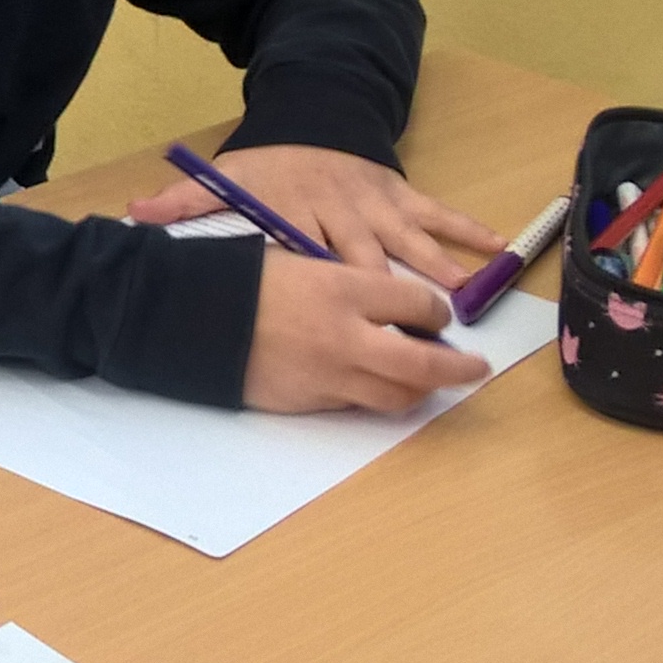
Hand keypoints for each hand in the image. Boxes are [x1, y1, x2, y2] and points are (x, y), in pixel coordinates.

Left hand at [126, 143, 503, 286]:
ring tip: (466, 299)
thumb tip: (136, 214)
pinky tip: (496, 248)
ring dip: (439, 268)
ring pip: (409, 240)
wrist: (311, 116)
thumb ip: (183, 203)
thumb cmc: (267, 167)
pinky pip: (437, 212)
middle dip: (392, 293)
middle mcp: (340, 210)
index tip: (341, 321)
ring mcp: (376, 203)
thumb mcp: (222, 181)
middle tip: (419, 334)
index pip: (308, 256)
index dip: (324, 287)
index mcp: (294, 213)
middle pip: (366, 257)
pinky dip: (466, 229)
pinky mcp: (402, 192)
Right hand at [243, 248, 489, 412]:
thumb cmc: (238, 277)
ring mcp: (329, 375)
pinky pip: (357, 403)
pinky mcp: (309, 401)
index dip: (436, 310)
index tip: (436, 314)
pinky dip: (375, 395)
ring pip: (398, 395)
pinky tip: (374, 384)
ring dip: (421, 389)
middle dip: (460, 368)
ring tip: (428, 382)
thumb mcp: (298, 258)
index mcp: (344, 288)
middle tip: (476, 369)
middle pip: (425, 363)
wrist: (186, 318)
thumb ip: (346, 280)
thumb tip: (385, 302)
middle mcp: (347, 336)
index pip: (419, 303)